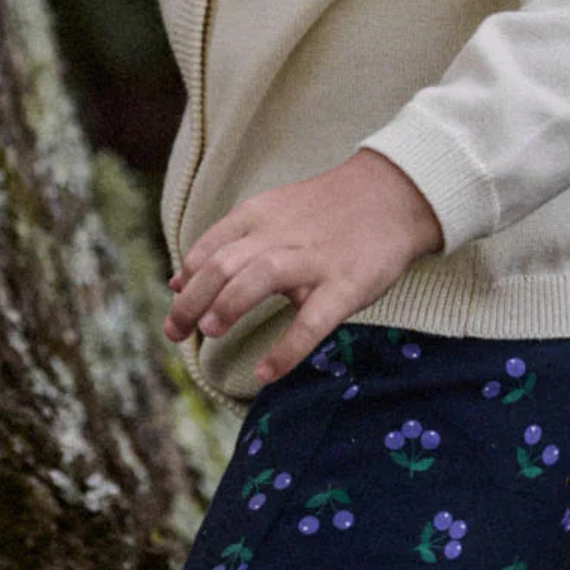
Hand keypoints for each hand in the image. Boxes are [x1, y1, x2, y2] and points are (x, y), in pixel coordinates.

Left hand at [165, 150, 445, 385]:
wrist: (394, 195)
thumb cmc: (326, 212)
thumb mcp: (271, 214)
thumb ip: (224, 244)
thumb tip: (175, 281)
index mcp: (259, 216)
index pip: (209, 247)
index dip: (186, 280)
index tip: (175, 308)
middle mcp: (281, 235)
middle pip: (224, 263)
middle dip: (193, 300)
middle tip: (175, 332)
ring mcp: (314, 260)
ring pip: (261, 277)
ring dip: (229, 304)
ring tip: (210, 332)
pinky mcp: (346, 285)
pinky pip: (312, 320)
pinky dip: (287, 349)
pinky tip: (266, 374)